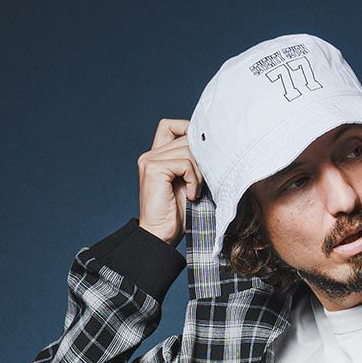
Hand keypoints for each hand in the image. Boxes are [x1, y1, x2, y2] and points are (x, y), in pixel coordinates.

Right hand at [137, 118, 201, 245]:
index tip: (202, 155)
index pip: (171, 126)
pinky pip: (185, 163)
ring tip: (195, 192)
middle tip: (203, 182)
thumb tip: (212, 148)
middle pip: (185, 138)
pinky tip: (191, 195)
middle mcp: (149, 155)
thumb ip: (192, 165)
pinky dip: (193, 180)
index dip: (188, 132)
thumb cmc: (176, 216)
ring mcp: (149, 160)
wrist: (160, 237)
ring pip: (188, 150)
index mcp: (156, 157)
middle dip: (201, 160)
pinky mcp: (153, 169)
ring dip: (198, 173)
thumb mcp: (187, 184)